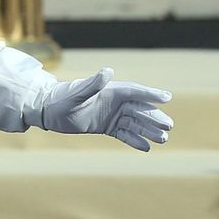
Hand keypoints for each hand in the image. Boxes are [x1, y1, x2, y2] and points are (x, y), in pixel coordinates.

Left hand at [38, 67, 172, 150]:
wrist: (48, 111)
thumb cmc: (61, 100)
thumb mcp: (76, 94)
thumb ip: (93, 84)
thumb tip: (108, 71)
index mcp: (109, 90)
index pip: (134, 91)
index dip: (151, 94)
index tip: (167, 97)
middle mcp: (113, 102)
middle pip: (139, 109)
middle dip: (154, 117)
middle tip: (169, 126)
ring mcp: (111, 114)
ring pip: (134, 123)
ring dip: (148, 130)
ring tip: (163, 139)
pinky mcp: (106, 126)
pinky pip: (124, 133)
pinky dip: (135, 140)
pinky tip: (146, 147)